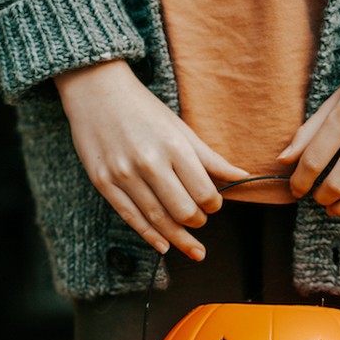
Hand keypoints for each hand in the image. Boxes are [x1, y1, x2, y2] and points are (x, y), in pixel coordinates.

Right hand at [55, 60, 247, 260]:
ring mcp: (123, 174)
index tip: (213, 204)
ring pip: (157, 219)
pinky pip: (130, 217)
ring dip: (178, 238)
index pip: (203, 192)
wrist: (96, 91)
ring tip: (192, 248)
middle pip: (183, 211)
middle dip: (197, 222)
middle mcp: (149, 162)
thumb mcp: (180, 129)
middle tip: (200, 221)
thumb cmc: (143, 109)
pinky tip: (163, 246)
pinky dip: (150, 236)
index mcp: (174, 146)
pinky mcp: (103, 182)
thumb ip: (210, 158)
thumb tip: (243, 176)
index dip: (214, 205)